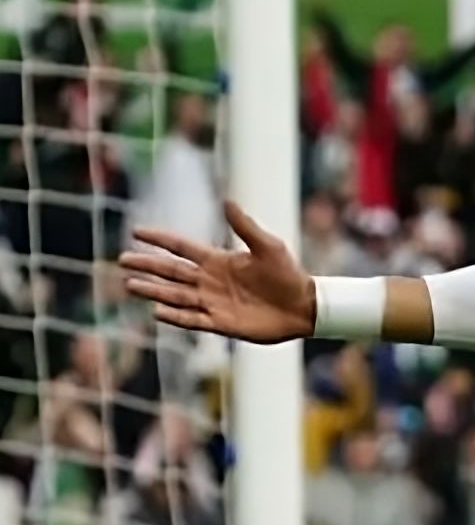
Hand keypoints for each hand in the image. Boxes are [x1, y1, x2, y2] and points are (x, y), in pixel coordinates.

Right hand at [120, 202, 316, 343]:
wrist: (303, 307)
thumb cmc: (288, 274)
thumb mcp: (268, 246)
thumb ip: (245, 226)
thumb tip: (228, 201)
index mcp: (218, 260)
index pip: (181, 247)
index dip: (159, 239)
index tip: (136, 231)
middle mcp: (210, 281)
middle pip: (171, 271)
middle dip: (147, 265)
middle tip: (121, 260)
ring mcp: (213, 302)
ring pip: (175, 295)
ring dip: (153, 291)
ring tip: (130, 285)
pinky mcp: (221, 323)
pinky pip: (193, 320)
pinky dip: (176, 316)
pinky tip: (157, 312)